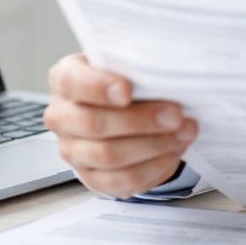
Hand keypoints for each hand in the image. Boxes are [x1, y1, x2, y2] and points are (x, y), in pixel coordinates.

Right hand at [43, 53, 197, 197]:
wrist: (127, 111)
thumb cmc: (126, 81)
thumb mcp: (126, 64)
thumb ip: (135, 65)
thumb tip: (163, 72)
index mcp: (65, 79)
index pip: (72, 83)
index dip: (98, 87)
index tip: (128, 91)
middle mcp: (61, 117)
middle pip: (92, 124)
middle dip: (140, 120)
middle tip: (175, 115)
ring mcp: (72, 150)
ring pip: (108, 155)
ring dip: (153, 145)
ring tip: (184, 132)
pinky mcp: (92, 177)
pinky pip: (121, 180)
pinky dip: (152, 167)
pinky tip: (173, 151)